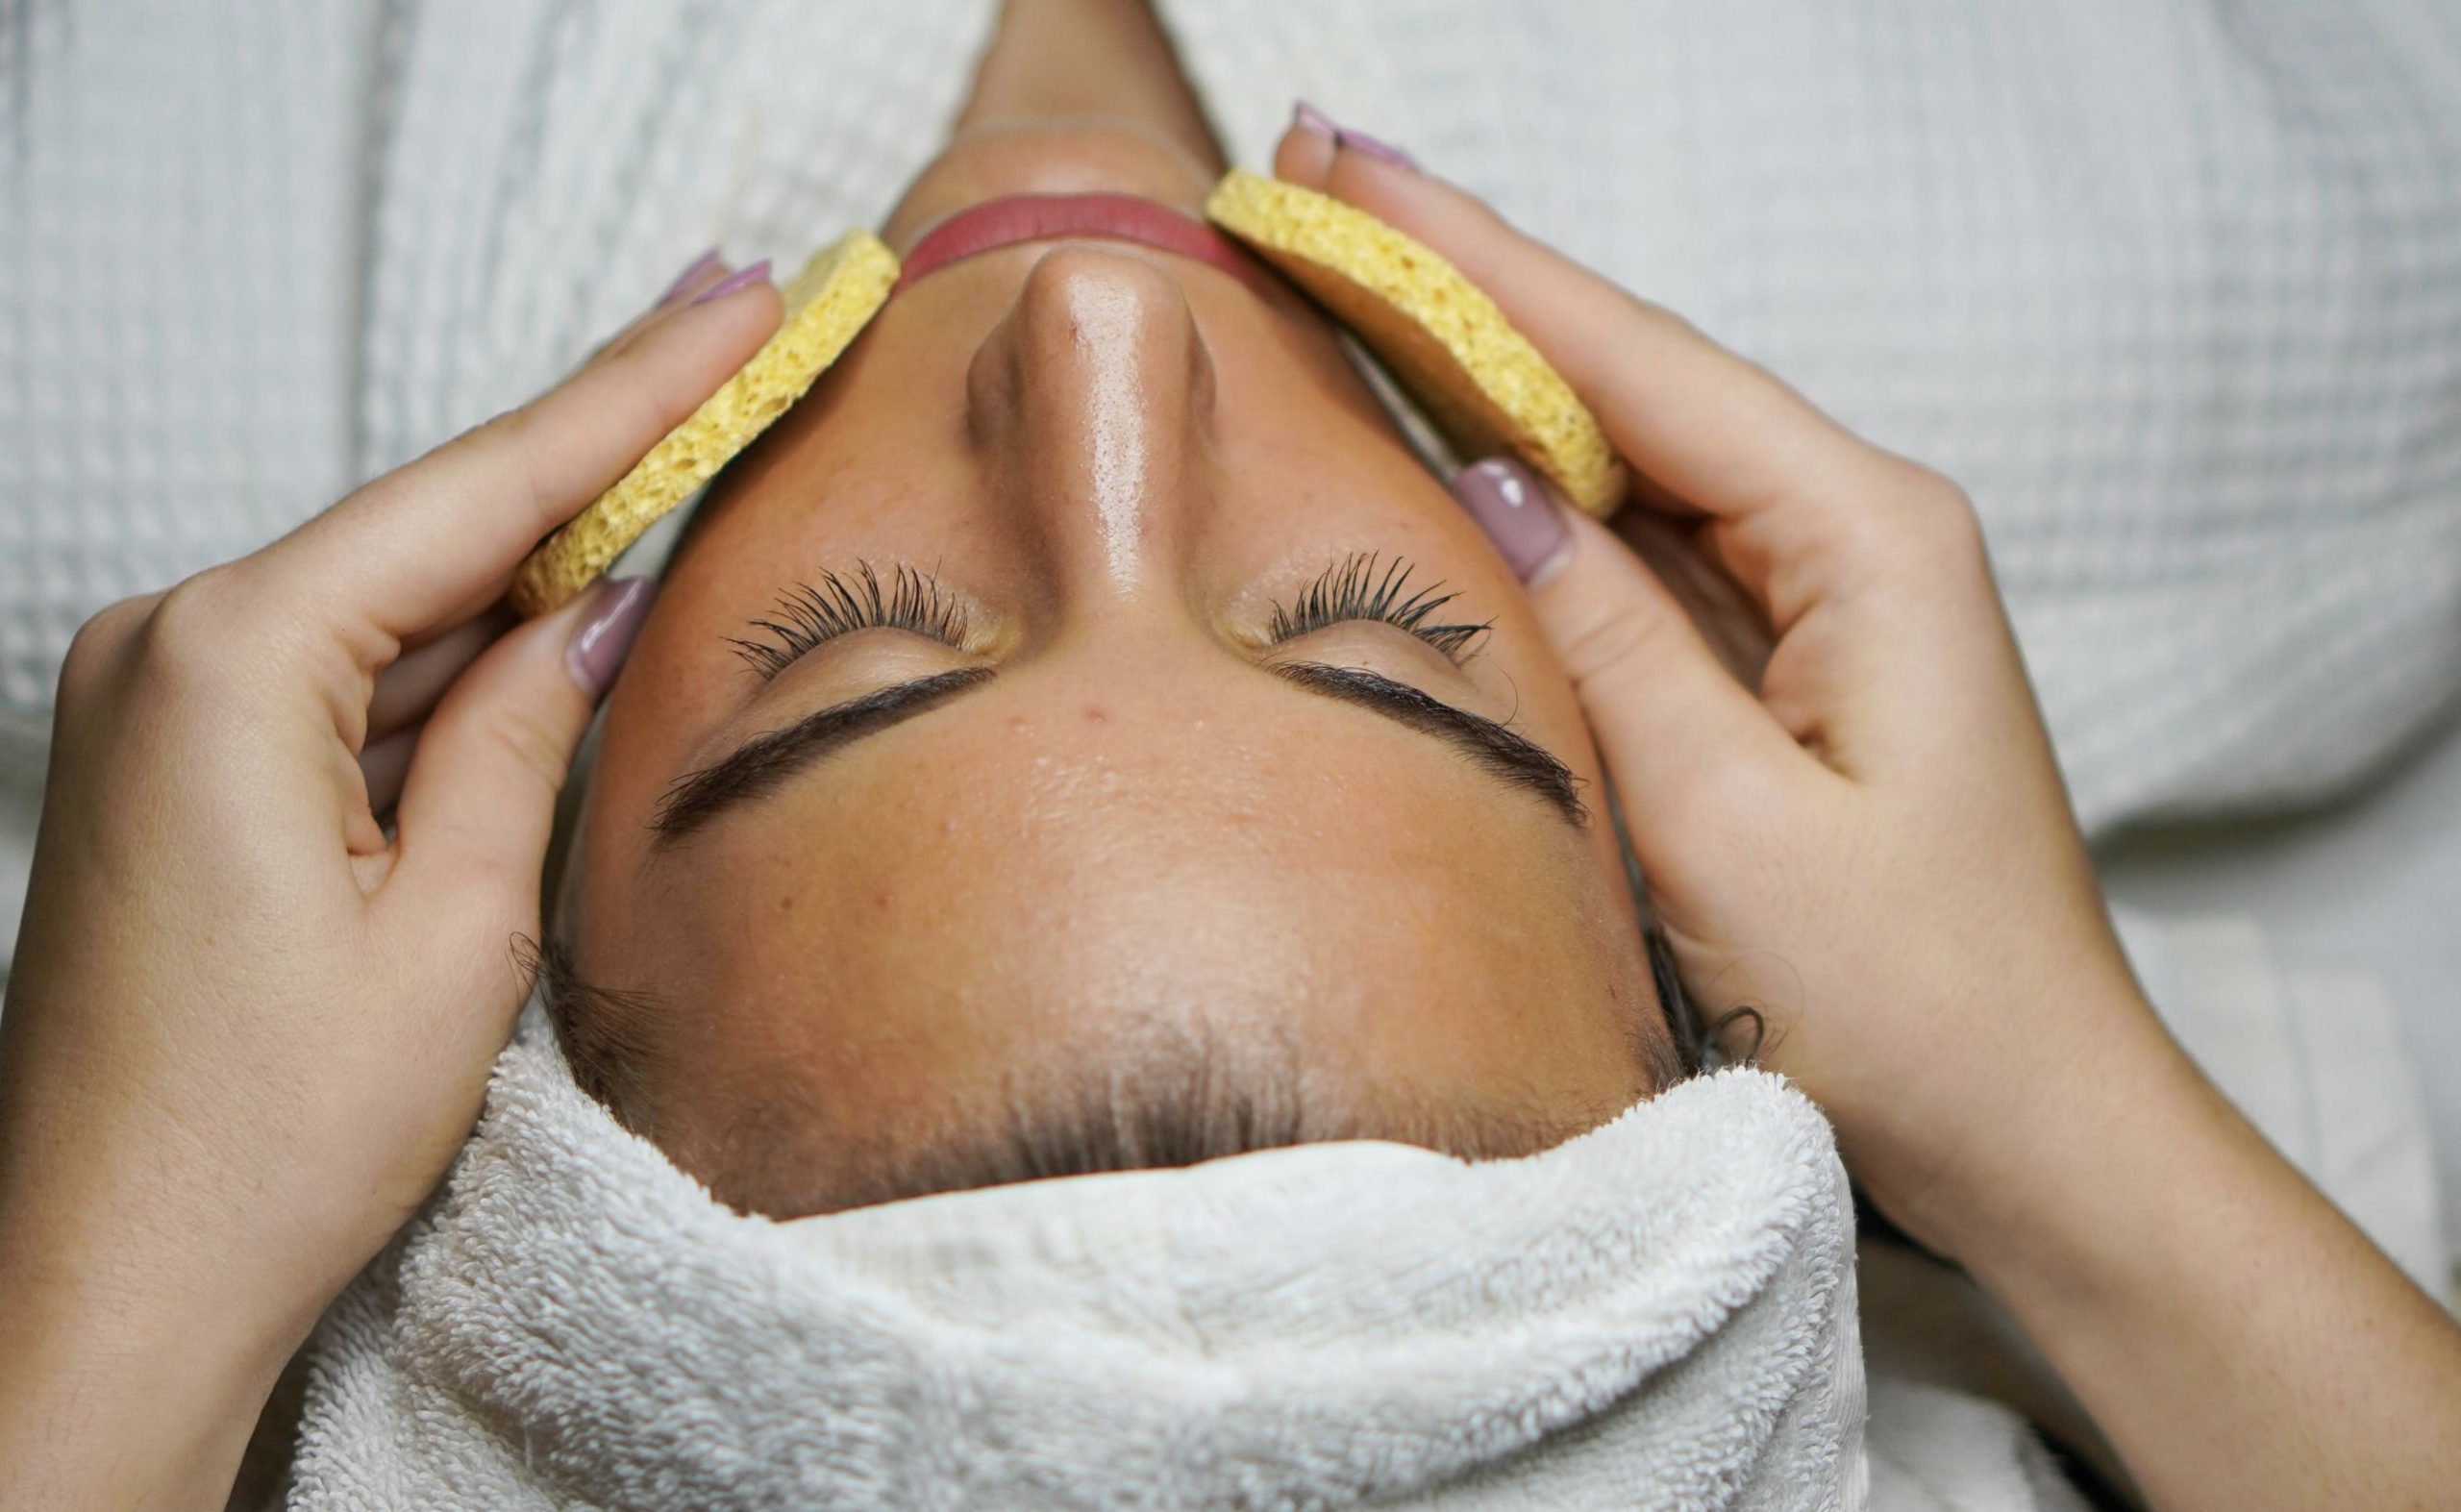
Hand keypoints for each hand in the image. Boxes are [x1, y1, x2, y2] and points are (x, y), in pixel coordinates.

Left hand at [0, 254, 775, 1505]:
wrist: (104, 1289)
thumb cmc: (267, 1138)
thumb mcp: (456, 930)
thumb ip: (524, 732)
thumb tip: (593, 604)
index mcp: (233, 662)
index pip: (483, 489)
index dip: (638, 389)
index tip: (742, 294)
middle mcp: (169, 648)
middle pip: (433, 524)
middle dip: (599, 448)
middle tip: (736, 332)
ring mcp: (158, 706)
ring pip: (395, 602)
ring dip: (536, 560)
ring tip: (688, 462)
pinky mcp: (173, 768)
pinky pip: (345, 675)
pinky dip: (457, 656)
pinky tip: (560, 617)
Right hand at [1272, 119, 2460, 1511]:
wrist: (2038, 1141)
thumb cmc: (1914, 1008)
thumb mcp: (1726, 828)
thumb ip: (1605, 640)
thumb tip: (1491, 486)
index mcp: (1868, 539)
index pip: (1636, 364)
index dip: (1477, 265)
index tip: (1345, 177)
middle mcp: (1857, 537)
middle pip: (1631, 380)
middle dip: (1471, 285)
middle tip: (1315, 187)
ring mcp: (1826, 600)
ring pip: (1632, 458)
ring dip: (1494, 375)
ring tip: (1353, 281)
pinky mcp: (1791, 669)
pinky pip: (1647, 551)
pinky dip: (1542, 494)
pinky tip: (1454, 446)